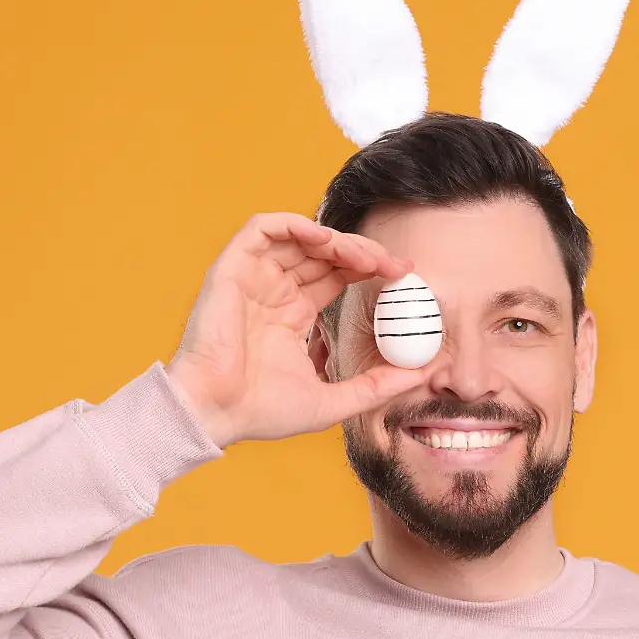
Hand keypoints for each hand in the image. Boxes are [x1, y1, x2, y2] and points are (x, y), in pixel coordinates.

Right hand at [165, 212, 425, 447]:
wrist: (215, 413)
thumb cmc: (261, 412)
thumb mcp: (334, 400)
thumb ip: (377, 386)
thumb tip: (423, 374)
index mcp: (292, 317)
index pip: (336, 278)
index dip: (369, 271)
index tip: (403, 279)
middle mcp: (273, 293)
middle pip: (324, 254)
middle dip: (363, 253)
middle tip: (395, 266)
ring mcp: (252, 278)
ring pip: (300, 236)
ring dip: (337, 239)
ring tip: (366, 258)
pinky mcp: (232, 269)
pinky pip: (263, 227)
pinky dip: (296, 225)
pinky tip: (326, 240)